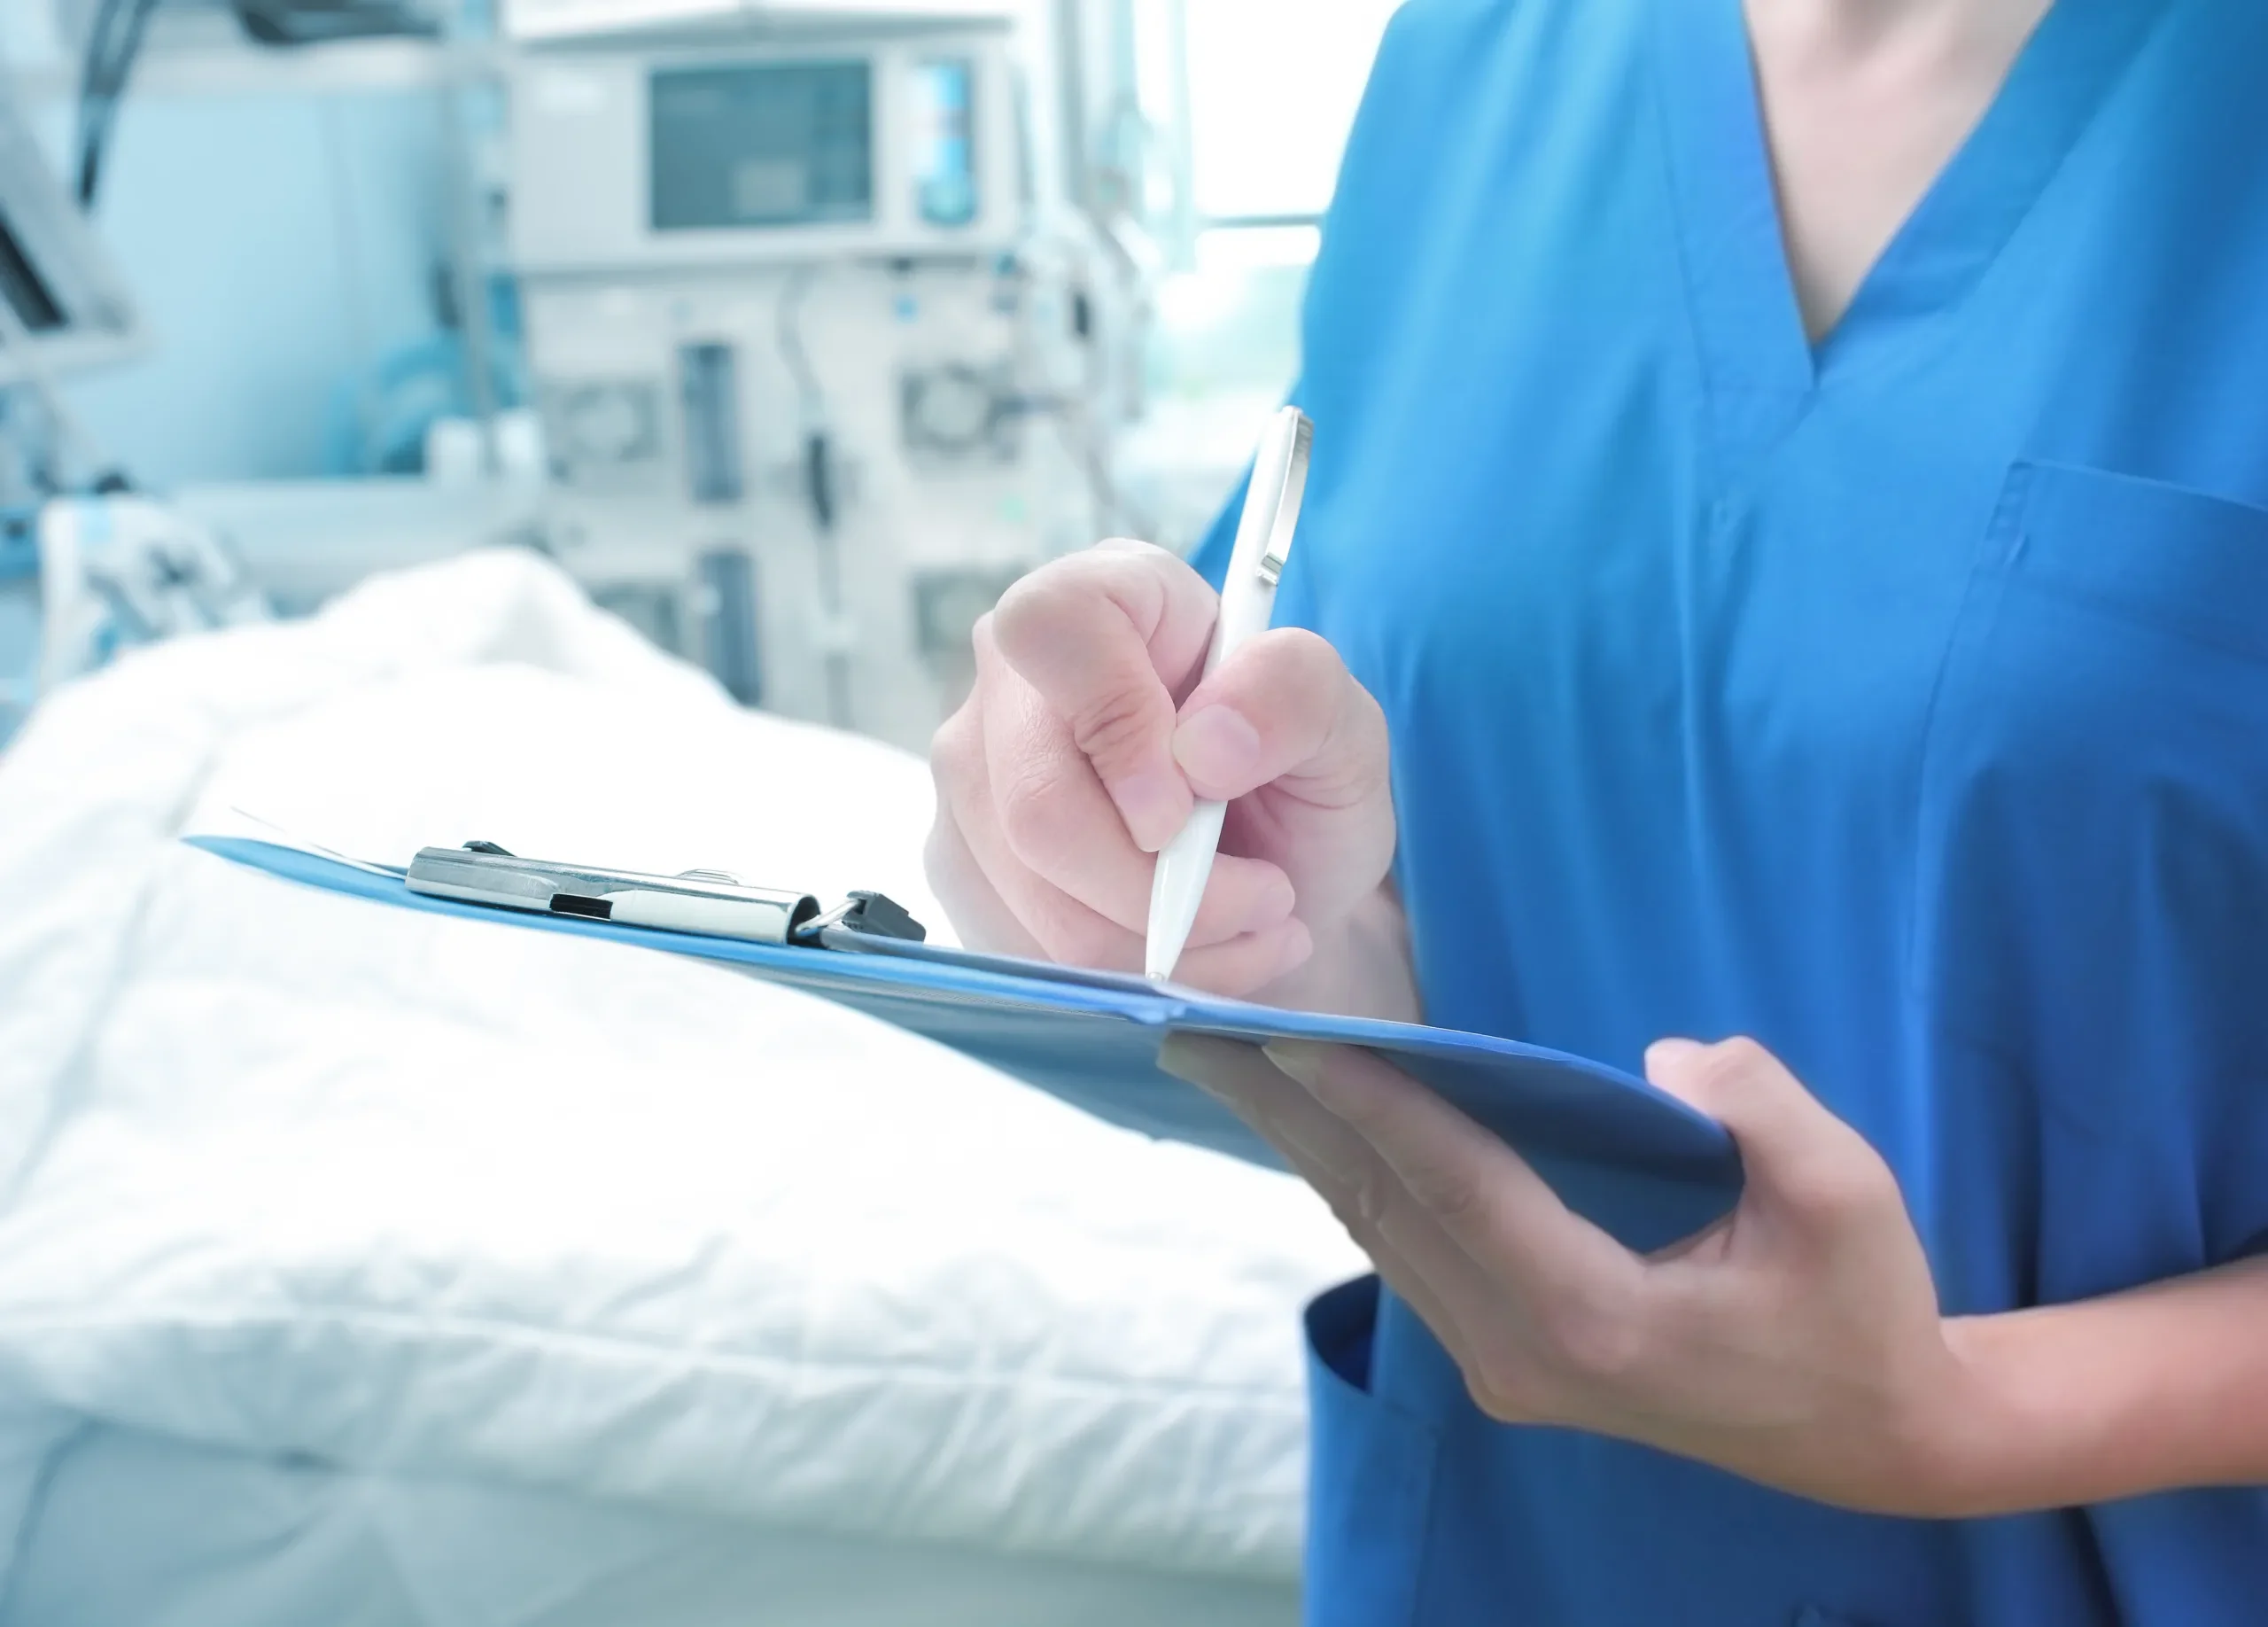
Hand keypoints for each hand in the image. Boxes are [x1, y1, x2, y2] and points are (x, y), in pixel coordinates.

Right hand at [926, 539, 1396, 997]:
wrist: (1276, 879)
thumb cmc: (1301, 780)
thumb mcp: (1345, 727)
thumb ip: (1296, 697)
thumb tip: (1206, 744)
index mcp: (1109, 598)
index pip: (1054, 628)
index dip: (1115, 723)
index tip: (1186, 809)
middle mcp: (1016, 679)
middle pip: (1037, 801)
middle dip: (1164, 888)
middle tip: (1267, 898)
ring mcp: (977, 776)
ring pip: (1035, 894)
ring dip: (1167, 942)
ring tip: (1252, 926)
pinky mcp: (965, 865)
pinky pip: (1029, 948)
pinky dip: (1132, 974)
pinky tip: (1197, 952)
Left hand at [1160, 1032, 1987, 1514]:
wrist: (1875, 1436)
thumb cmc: (1865, 1310)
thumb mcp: (1847, 1194)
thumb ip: (1756, 1105)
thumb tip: (1656, 1059)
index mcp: (1595, 1315)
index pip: (1455, 1183)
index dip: (1369, 1100)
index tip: (1285, 1032)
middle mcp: (1524, 1353)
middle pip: (1383, 1210)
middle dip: (1288, 1114)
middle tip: (1193, 1034)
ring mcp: (1507, 1369)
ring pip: (1382, 1236)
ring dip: (1307, 1145)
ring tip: (1229, 1065)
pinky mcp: (1510, 1362)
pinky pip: (1410, 1252)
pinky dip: (1357, 1179)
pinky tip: (1318, 1125)